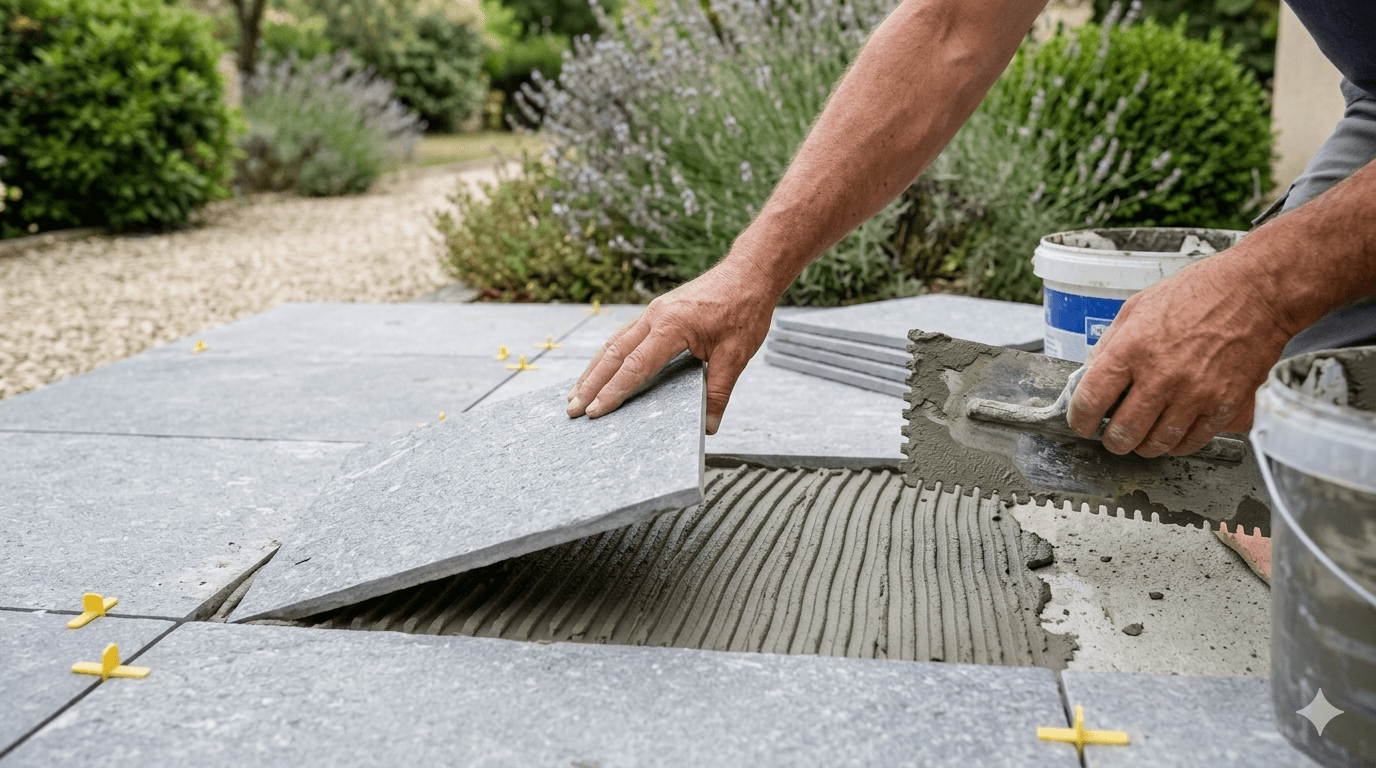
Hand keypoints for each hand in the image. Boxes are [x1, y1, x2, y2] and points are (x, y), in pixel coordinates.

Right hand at [566, 257, 776, 433]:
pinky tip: (602, 370)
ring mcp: (654, 311)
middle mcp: (655, 316)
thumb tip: (709, 425)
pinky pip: (625, 336)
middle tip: (571, 409)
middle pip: (613, 354)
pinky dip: (609, 356)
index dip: (613, 392)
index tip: (595, 412)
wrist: (750, 271)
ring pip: (614, 343)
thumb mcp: (737, 354)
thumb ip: (718, 391)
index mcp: (671, 325)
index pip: (634, 366)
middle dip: (590, 383)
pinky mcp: (658, 312)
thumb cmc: (744, 308)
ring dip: (593, 370)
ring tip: (575, 393)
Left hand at [1066, 252, 1292, 456]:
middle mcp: (1162, 375)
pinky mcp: (1225, 405)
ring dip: (1144, 445)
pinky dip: (1178, 443)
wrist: (1256, 292)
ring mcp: (1196, 393)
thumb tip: (1089, 376)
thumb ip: (1110, 344)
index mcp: (1133, 348)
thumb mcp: (1138, 307)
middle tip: (1113, 436)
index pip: (1091, 400)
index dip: (1080, 419)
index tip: (1081, 423)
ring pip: (1157, 444)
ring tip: (1142, 435)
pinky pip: (1193, 441)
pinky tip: (1173, 431)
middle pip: (1123, 432)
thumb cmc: (1198, 294)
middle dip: (1112, 439)